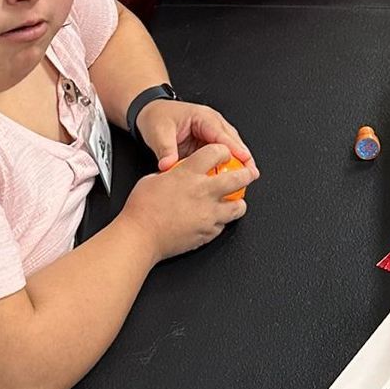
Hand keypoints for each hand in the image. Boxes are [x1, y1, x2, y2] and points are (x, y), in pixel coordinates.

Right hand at [123, 143, 253, 260]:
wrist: (140, 237)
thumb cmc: (141, 209)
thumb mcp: (154, 178)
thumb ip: (172, 173)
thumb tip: (177, 173)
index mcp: (190, 173)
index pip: (217, 152)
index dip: (223, 151)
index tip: (224, 155)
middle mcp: (204, 192)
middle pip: (239, 178)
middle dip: (247, 174)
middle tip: (249, 174)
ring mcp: (209, 214)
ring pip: (238, 207)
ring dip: (238, 202)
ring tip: (234, 201)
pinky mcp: (208, 232)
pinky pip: (223, 225)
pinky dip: (221, 221)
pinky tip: (214, 218)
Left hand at [135, 98, 248, 170]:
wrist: (152, 113)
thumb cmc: (158, 117)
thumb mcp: (159, 132)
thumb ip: (165, 149)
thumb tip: (168, 166)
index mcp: (203, 117)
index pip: (223, 134)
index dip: (235, 149)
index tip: (245, 161)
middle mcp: (212, 123)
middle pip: (233, 141)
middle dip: (244, 157)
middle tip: (252, 174)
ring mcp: (212, 133)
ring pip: (231, 148)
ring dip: (239, 162)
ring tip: (246, 179)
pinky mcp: (208, 143)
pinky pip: (221, 154)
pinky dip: (227, 165)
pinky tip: (230, 179)